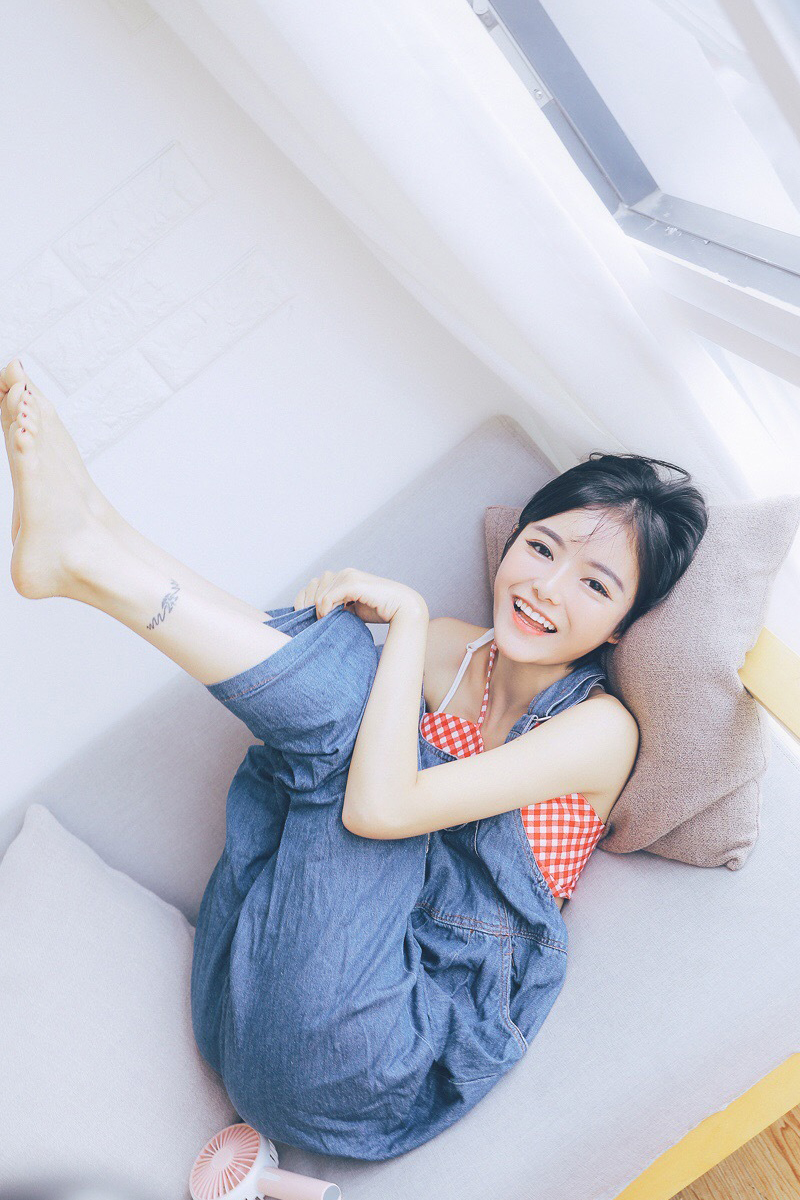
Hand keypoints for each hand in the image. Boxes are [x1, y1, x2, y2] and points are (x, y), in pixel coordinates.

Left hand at [292, 568, 426, 624]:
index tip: (309, 619)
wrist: (402, 608)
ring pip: (319, 594)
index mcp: (343, 577)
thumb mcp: (352, 609)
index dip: (306, 602)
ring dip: (319, 610)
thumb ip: (337, 608)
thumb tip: (317, 616)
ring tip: (327, 622)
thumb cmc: (379, 610)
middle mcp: (344, 573)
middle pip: (313, 589)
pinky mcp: (353, 583)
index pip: (314, 586)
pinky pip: (328, 598)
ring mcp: (348, 576)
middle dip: (311, 607)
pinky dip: (325, 610)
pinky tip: (330, 618)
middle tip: (317, 623)